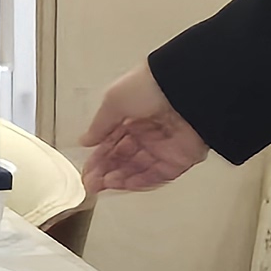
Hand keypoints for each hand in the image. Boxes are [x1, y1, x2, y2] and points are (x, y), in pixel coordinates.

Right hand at [79, 65, 210, 193]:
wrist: (184, 89)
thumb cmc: (150, 86)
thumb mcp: (114, 100)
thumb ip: (100, 125)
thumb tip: (86, 140)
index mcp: (133, 115)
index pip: (112, 143)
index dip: (98, 158)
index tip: (87, 170)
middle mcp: (148, 132)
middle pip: (123, 159)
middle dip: (105, 171)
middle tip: (91, 182)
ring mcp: (163, 147)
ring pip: (138, 170)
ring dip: (119, 179)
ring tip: (103, 184)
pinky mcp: (179, 159)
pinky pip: (157, 176)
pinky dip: (139, 182)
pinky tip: (122, 184)